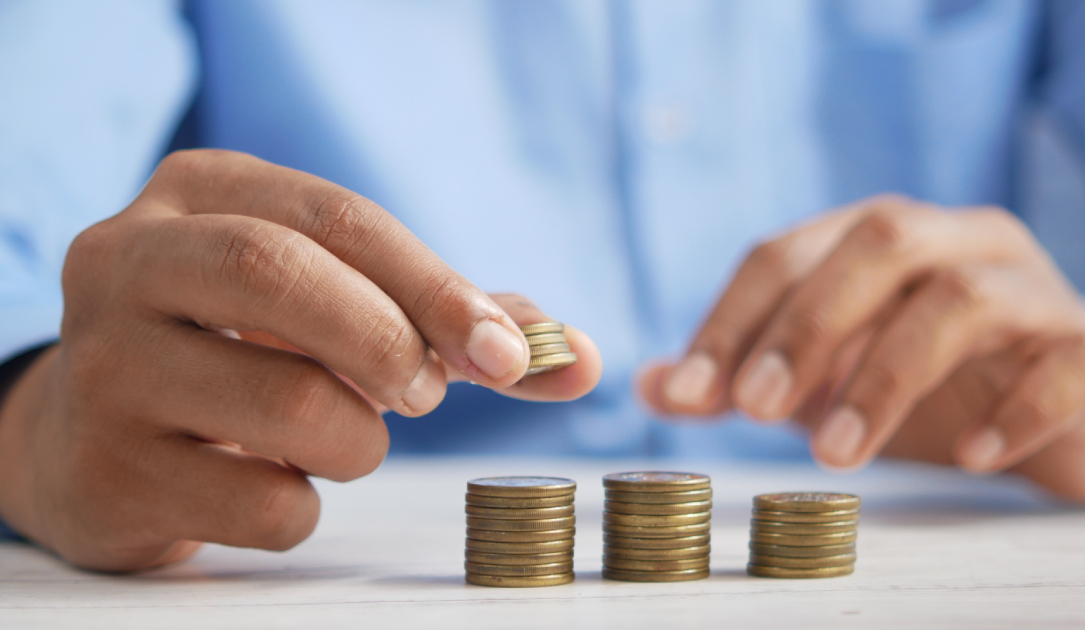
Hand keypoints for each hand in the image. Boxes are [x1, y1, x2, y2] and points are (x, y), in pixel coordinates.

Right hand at [0, 150, 600, 570]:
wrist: (95, 435)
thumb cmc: (245, 351)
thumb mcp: (332, 301)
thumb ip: (453, 320)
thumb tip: (578, 358)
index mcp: (200, 194)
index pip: (338, 218)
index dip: (437, 286)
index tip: (509, 354)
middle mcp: (130, 261)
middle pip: (282, 276)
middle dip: (390, 342)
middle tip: (427, 394)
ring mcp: (103, 367)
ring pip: (287, 405)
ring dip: (358, 440)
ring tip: (340, 436)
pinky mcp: (105, 470)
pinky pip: (261, 503)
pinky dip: (304, 506)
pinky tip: (273, 482)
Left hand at [640, 196, 1084, 502]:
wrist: (1069, 402)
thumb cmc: (930, 380)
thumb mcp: (824, 376)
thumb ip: (743, 376)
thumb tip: (649, 386)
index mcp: (877, 237)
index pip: (786, 252)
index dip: (731, 319)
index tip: (688, 393)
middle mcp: (955, 241)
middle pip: (879, 243)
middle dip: (807, 326)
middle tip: (755, 409)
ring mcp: (1030, 288)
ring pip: (962, 299)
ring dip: (886, 376)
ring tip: (837, 455)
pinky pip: (1061, 366)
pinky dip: (1012, 411)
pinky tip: (969, 457)